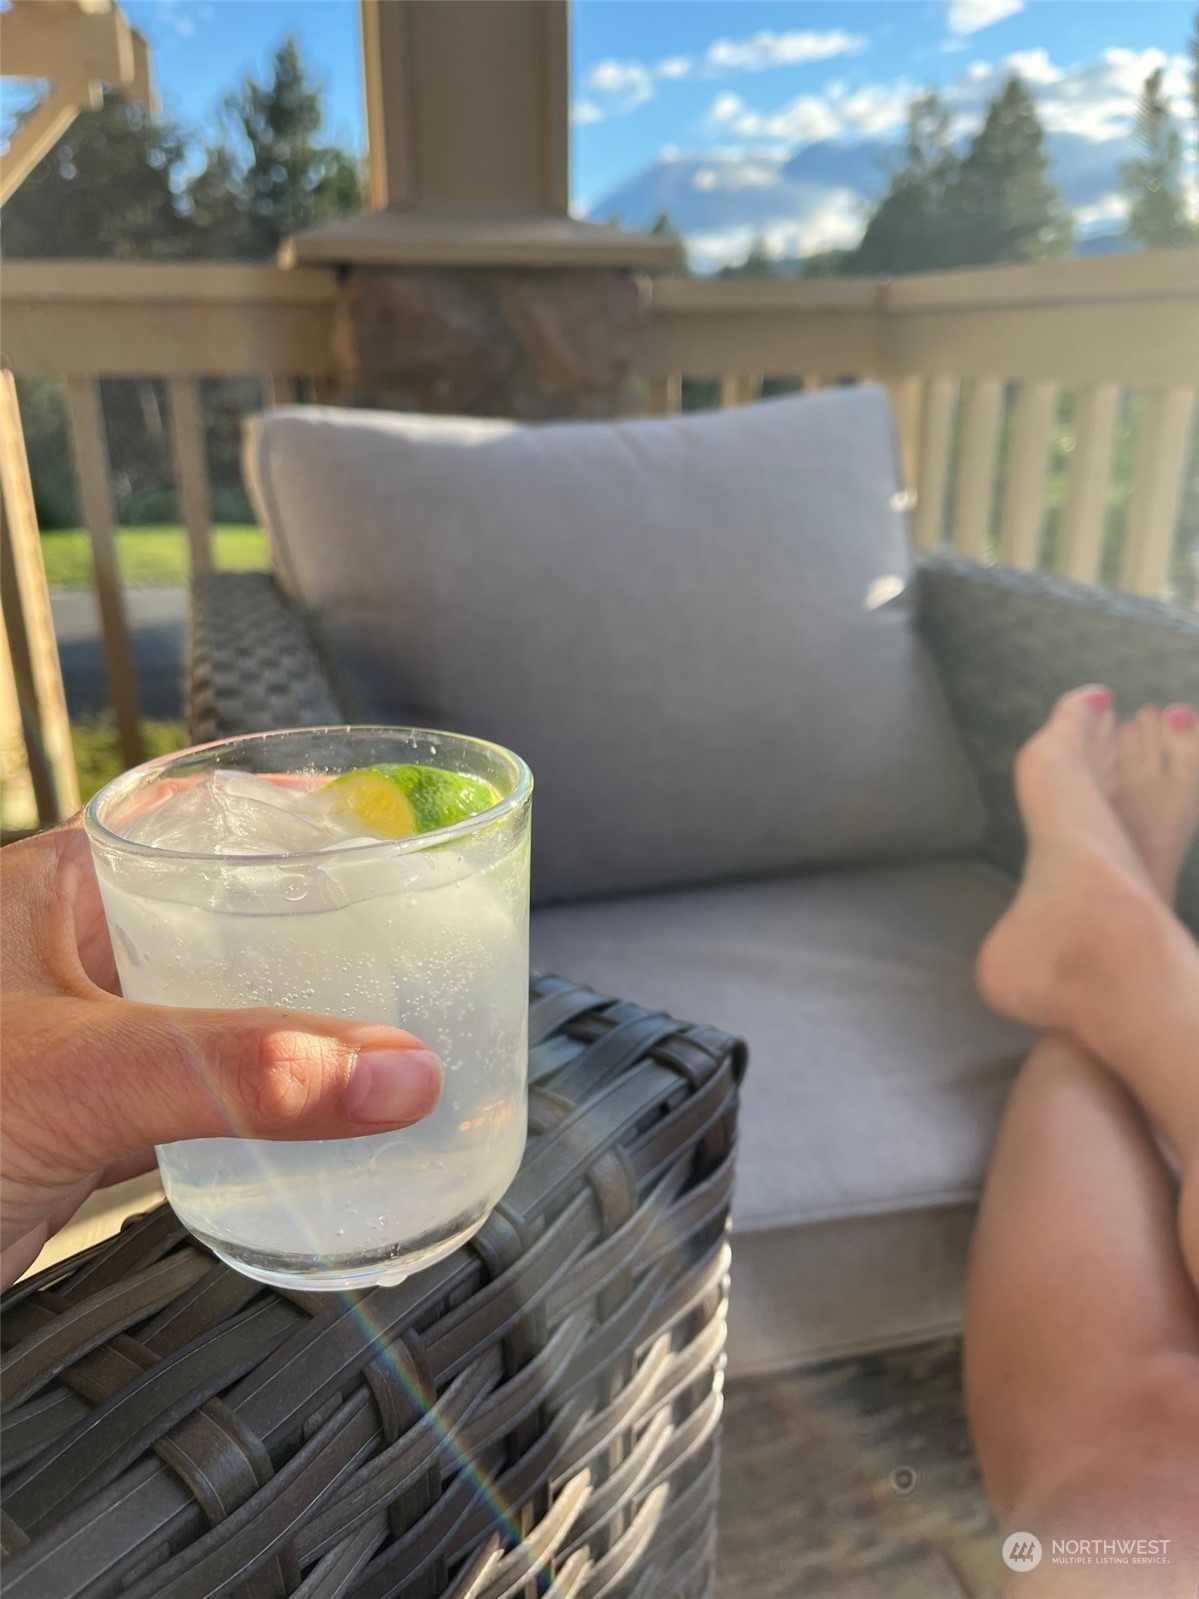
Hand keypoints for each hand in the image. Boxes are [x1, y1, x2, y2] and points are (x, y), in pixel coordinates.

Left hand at [1, 820, 441, 1287]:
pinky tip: (313, 1119)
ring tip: (392, 1021)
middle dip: (314, 923)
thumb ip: (237, 1072)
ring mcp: (78, 1041)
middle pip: (220, 913)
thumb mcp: (73, 1077)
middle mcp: (68, 953)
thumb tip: (398, 1069)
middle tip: (417, 933)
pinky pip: (195, 1096)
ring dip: (293, 1022)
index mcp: (53, 887)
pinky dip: (258, 1105)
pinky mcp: (82, 1125)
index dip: (293, 808)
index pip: (196, 815)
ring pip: (212, 1010)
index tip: (387, 821)